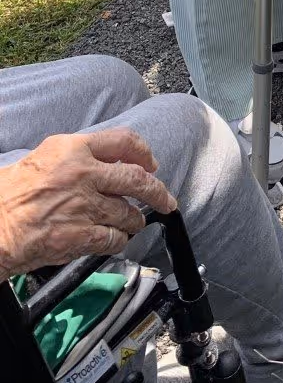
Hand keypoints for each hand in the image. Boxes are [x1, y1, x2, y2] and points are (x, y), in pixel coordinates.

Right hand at [0, 130, 176, 277]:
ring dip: (134, 220)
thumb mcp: (44, 159)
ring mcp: (83, 205)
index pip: (124, 141)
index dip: (144, 153)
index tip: (152, 164)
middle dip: (158, 192)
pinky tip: (115, 240)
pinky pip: (112, 238)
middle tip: (166, 200)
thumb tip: (106, 163)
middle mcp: (83, 174)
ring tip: (134, 223)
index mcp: (73, 149)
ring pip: (127, 213)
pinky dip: (118, 240)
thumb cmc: (9, 196)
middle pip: (137, 179)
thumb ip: (77, 158)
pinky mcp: (79, 235)